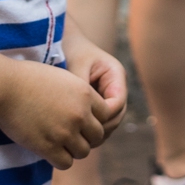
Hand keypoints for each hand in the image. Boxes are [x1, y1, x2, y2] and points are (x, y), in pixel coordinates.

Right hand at [0, 58, 108, 167]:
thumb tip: (89, 109)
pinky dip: (61, 159)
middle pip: (98, 136)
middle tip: (72, 135)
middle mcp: (80, 114)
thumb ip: (80, 95)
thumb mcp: (63, 78)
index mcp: (86, 94)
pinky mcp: (48, 147)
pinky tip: (51, 150)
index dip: (95, 119)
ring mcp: (65, 132)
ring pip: (84, 152)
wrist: (5, 87)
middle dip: (87, 136)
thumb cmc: (29, 78)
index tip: (83, 121)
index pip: (107, 115)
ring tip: (61, 143)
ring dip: (74, 149)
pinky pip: (66, 163)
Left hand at [64, 22, 128, 139]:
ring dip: (96, 132)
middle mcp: (117, 88)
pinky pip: (100, 122)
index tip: (84, 122)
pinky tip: (74, 135)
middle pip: (116, 116)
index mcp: (116, 75)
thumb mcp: (77, 66)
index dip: (104, 115)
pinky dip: (90, 130)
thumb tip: (83, 112)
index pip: (117, 103)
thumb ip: (81, 88)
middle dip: (101, 128)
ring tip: (77, 139)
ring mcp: (110, 97)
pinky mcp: (100, 105)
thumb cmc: (72, 51)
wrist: (67, 45)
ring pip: (110, 123)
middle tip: (80, 137)